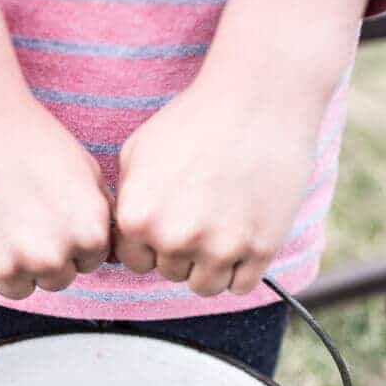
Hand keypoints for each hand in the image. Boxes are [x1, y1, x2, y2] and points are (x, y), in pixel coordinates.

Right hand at [0, 84, 111, 305]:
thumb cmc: (29, 136)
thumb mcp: (85, 169)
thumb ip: (100, 214)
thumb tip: (105, 248)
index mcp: (88, 235)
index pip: (87, 262)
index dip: (70, 239)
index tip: (49, 211)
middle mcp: (51, 256)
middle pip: (54, 280)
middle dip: (42, 256)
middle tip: (19, 215)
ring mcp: (6, 264)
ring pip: (16, 290)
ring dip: (8, 268)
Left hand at [115, 79, 316, 295]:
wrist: (259, 98)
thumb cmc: (195, 120)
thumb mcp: (138, 153)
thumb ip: (126, 203)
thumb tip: (125, 241)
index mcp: (138, 219)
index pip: (136, 262)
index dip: (152, 243)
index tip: (171, 218)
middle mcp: (175, 239)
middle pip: (171, 273)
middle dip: (183, 251)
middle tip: (203, 212)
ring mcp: (220, 247)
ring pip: (205, 287)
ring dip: (211, 266)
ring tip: (221, 227)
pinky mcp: (261, 249)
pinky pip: (241, 287)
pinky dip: (242, 268)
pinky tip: (244, 234)